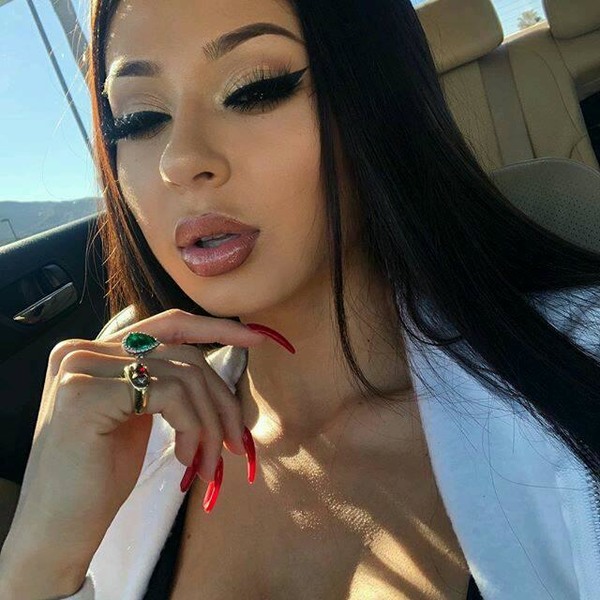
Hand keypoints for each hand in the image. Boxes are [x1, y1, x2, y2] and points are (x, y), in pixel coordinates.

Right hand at [0, 309, 265, 581]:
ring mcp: (81, 368)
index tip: (254, 339)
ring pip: (183, 374)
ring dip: (209, 422)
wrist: (58, 530)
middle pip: (183, 353)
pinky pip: (171, 395)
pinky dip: (192, 427)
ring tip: (207, 460)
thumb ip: (161, 383)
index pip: (168, 325)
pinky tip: (183, 459)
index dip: (215, 328)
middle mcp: (82, 349)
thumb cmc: (98, 479)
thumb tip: (214, 372)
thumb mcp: (135, 418)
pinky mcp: (87, 393)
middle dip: (220, 397)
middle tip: (235, 440)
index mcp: (95, 351)